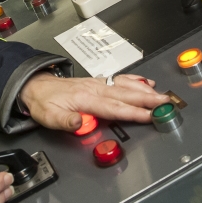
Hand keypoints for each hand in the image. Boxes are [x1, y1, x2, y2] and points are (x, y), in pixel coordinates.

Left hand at [18, 73, 169, 131]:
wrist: (36, 87)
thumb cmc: (44, 103)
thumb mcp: (49, 117)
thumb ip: (65, 122)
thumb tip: (79, 123)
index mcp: (85, 99)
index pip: (114, 108)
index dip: (134, 112)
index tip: (150, 116)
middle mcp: (95, 89)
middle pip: (126, 94)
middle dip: (147, 99)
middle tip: (165, 103)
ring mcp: (98, 84)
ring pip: (125, 86)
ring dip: (144, 90)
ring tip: (161, 95)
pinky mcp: (98, 82)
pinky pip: (120, 79)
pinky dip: (134, 80)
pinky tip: (145, 82)